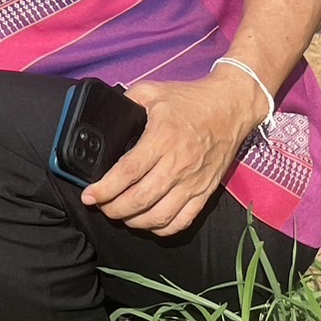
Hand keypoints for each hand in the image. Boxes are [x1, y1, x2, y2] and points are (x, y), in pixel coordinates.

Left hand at [80, 73, 259, 236]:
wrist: (230, 107)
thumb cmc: (189, 100)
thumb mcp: (151, 92)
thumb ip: (125, 102)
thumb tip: (102, 116)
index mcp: (162, 139)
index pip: (128, 173)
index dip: (105, 189)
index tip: (89, 196)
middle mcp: (178, 165)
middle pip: (140, 199)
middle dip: (113, 208)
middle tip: (99, 206)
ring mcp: (194, 181)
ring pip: (159, 216)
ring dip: (134, 221)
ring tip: (119, 214)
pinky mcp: (206, 191)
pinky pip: (183, 220)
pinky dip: (162, 228)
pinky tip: (147, 221)